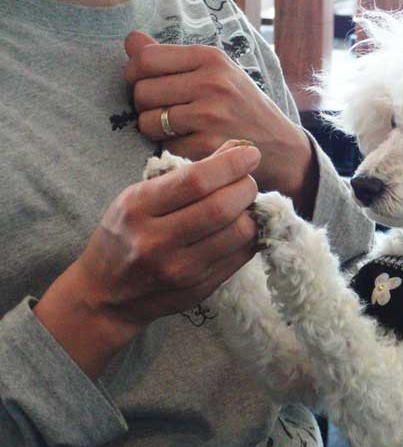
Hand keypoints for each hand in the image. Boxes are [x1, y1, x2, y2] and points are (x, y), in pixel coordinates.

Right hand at [34, 144, 260, 377]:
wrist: (106, 296)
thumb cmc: (125, 236)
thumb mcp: (140, 199)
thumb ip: (186, 175)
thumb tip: (237, 150)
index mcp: (138, 208)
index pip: (195, 180)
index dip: (230, 164)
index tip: (250, 154)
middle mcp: (157, 240)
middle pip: (221, 207)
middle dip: (246, 188)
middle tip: (249, 181)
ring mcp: (180, 269)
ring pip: (238, 234)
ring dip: (252, 214)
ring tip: (246, 205)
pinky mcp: (199, 287)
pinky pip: (240, 257)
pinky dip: (250, 237)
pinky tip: (244, 228)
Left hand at [122, 31, 317, 216]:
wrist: (281, 146)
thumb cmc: (242, 107)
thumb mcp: (216, 73)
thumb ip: (171, 58)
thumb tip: (130, 40)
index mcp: (211, 58)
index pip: (146, 58)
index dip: (135, 75)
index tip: (146, 85)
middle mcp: (212, 82)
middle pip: (142, 91)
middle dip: (144, 106)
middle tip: (163, 113)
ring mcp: (211, 115)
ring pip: (148, 121)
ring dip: (155, 130)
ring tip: (176, 130)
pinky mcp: (209, 145)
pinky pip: (166, 146)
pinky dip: (173, 150)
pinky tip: (191, 146)